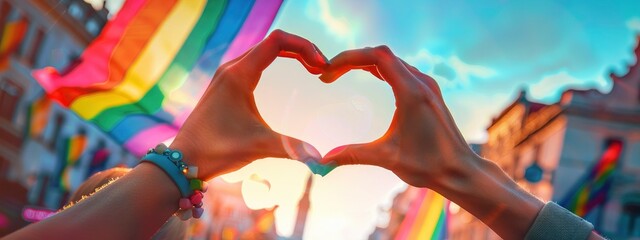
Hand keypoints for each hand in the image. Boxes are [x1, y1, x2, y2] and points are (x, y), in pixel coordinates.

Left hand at [171, 30, 328, 179]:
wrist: (185, 159)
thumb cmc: (216, 150)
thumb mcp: (258, 146)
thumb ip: (292, 148)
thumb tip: (321, 159)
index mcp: (239, 74)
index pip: (277, 42)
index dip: (304, 47)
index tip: (321, 67)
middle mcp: (232, 68)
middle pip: (274, 43)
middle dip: (302, 50)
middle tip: (323, 69)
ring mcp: (228, 75)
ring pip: (265, 50)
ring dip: (291, 54)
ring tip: (313, 69)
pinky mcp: (227, 84)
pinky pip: (257, 61)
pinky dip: (278, 61)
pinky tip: (291, 76)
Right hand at [319, 46, 546, 239]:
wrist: (461, 171)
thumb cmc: (429, 165)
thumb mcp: (387, 158)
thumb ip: (353, 155)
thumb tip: (322, 161)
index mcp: (412, 93)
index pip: (376, 57)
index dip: (348, 58)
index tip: (328, 72)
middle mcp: (421, 83)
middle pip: (381, 54)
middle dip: (352, 59)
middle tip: (328, 74)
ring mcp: (427, 86)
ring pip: (392, 60)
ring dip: (365, 62)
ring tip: (341, 73)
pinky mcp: (429, 92)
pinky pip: (401, 70)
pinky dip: (380, 69)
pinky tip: (369, 76)